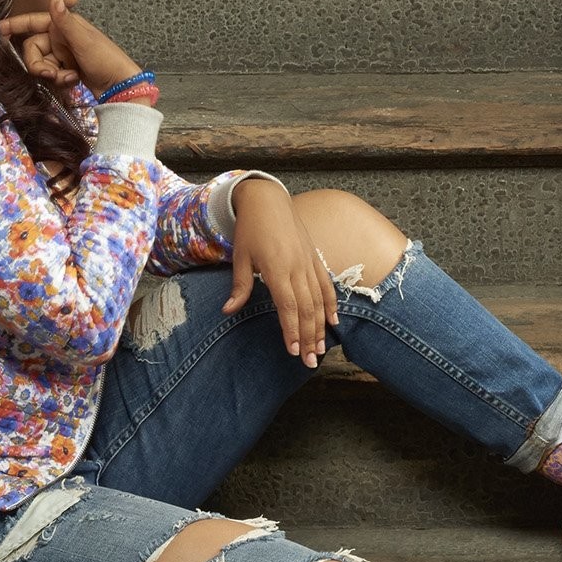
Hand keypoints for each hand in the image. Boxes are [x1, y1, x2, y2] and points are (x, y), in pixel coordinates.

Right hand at [1, 0, 138, 96]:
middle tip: (50, 73)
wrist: (120, 85)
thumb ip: (65, 21)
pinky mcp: (66, 68)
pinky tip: (72, 80)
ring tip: (68, 77)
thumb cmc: (107, 59)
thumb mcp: (84, 40)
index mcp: (64, 24)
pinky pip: (50, 73)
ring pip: (40, 63)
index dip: (15, 25)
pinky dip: (58, 78)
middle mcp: (61, 37)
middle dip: (38, 64)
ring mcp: (63, 53)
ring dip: (51, 73)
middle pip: (32, 48)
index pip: (33, 21)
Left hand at [225, 179, 338, 368]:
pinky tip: (333, 321)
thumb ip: (239, 286)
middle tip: (309, 361)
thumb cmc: (251, 228)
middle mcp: (297, 267)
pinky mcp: (315, 258)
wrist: (268, 200)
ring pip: (319, 300)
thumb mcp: (240, 257)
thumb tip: (228, 311)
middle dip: (309, 337)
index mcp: (277, 268)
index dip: (291, 330)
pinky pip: (327, 284)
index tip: (292, 351)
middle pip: (307, 308)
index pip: (288, 306)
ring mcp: (309, 262)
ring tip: (321, 349)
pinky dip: (331, 304)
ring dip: (321, 326)